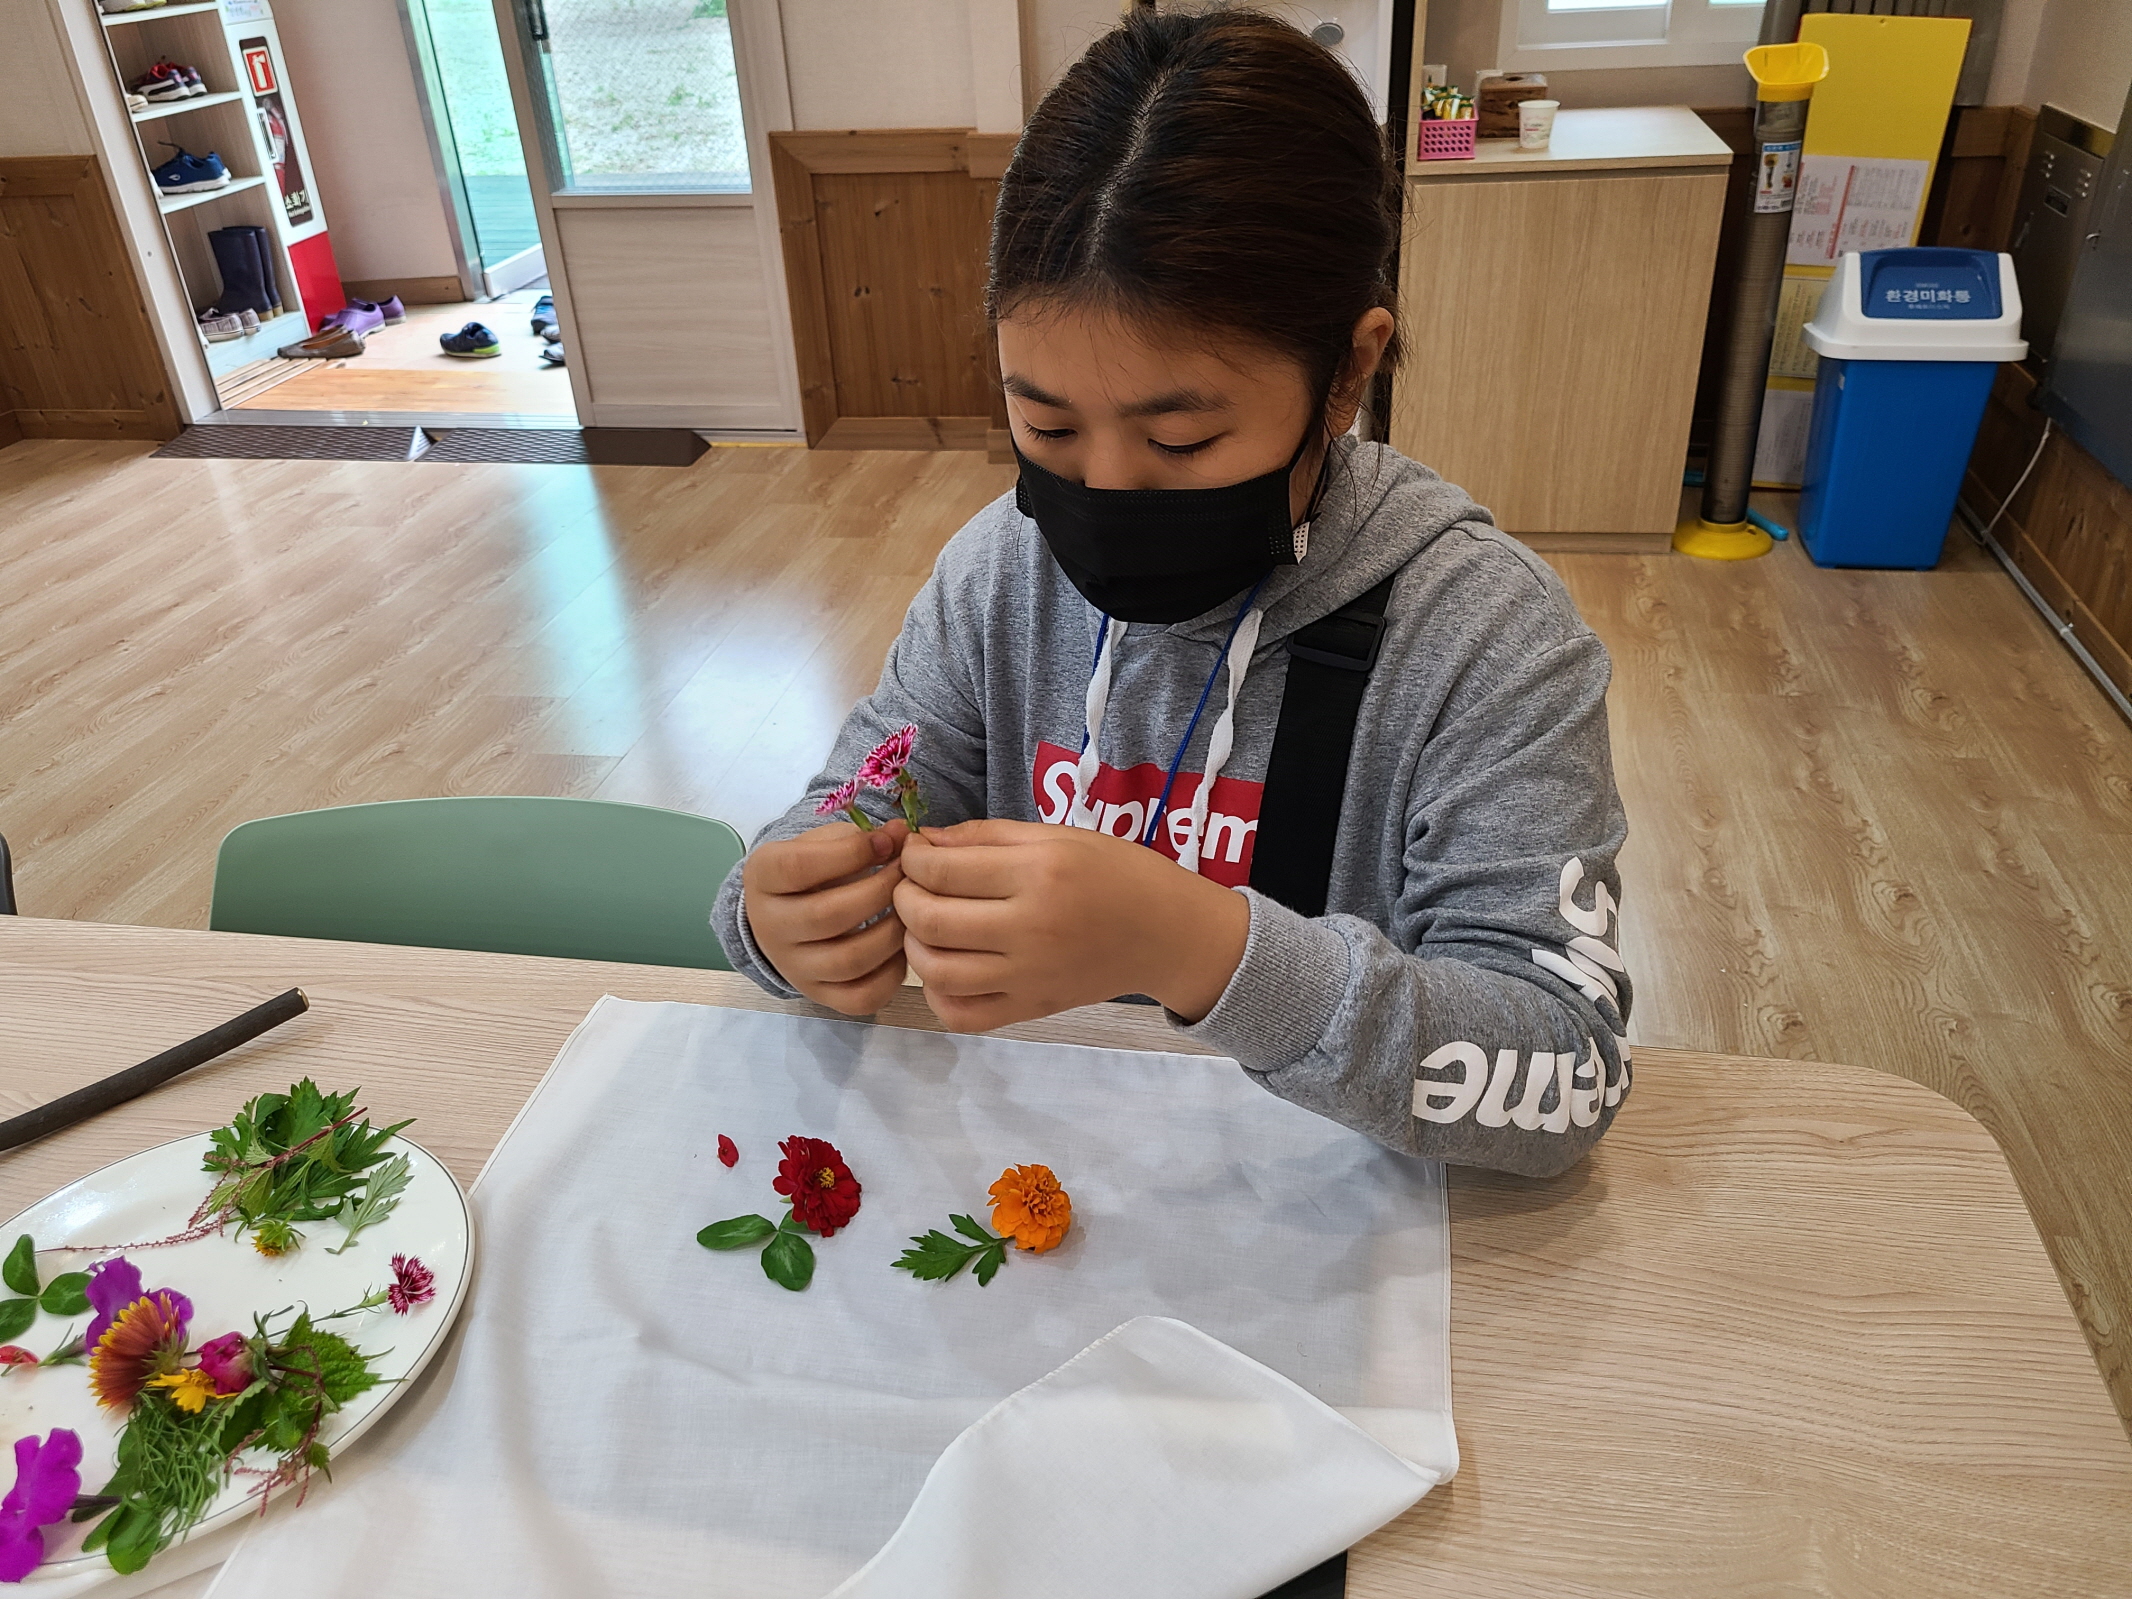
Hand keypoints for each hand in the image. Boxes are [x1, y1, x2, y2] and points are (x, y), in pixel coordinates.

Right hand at [742, 820, 910, 1013]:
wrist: (787, 917)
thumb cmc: (812, 871)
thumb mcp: (825, 843)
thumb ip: (862, 837)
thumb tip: (902, 834)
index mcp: (763, 877)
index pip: (798, 867)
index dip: (851, 853)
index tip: (887, 842)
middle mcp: (770, 927)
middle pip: (827, 916)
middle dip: (880, 891)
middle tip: (909, 875)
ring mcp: (794, 967)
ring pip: (848, 960)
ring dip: (892, 931)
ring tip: (911, 909)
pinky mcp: (820, 995)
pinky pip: (861, 997)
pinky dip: (893, 973)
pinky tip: (901, 946)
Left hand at [893, 819, 1250, 1031]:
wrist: (1167, 934)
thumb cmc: (1117, 873)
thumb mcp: (1058, 835)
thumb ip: (987, 835)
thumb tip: (925, 842)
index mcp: (1038, 874)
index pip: (941, 871)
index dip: (912, 859)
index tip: (915, 852)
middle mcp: (1029, 929)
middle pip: (929, 920)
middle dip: (903, 898)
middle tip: (912, 885)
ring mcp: (1028, 976)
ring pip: (935, 971)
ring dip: (913, 945)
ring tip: (925, 925)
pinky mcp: (1031, 1009)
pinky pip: (963, 1015)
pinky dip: (938, 994)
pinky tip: (946, 967)